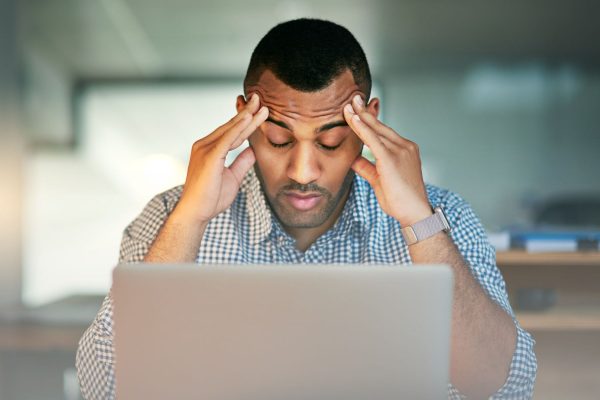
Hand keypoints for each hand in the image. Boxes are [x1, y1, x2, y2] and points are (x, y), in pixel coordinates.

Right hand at [175, 93, 268, 223]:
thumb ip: (241, 163)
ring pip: (230, 130)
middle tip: (259, 98)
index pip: (232, 132)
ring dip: (246, 116)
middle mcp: (205, 145)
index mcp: (210, 149)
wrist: (196, 213)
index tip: (259, 110)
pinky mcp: (209, 156)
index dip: (246, 121)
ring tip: (259, 104)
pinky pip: (227, 139)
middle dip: (247, 112)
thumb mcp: (233, 178)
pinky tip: (248, 118)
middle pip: (231, 126)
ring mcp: (205, 149)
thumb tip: (252, 150)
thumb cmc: (211, 198)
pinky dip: (238, 128)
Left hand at [343, 94, 431, 225]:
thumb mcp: (379, 180)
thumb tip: (353, 159)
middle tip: (353, 98)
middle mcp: (404, 146)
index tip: (359, 108)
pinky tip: (353, 119)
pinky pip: (373, 140)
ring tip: (349, 105)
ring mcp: (400, 151)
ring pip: (376, 130)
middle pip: (380, 126)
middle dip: (365, 111)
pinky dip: (362, 129)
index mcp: (404, 150)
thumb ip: (367, 167)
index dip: (370, 120)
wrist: (414, 213)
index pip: (383, 131)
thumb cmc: (400, 200)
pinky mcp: (391, 159)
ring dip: (361, 117)